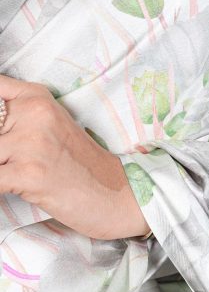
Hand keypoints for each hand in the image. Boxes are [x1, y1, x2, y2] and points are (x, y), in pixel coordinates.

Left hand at [0, 75, 150, 239]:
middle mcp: (35, 112)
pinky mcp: (29, 173)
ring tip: (15, 173)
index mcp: (36, 97)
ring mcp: (32, 142)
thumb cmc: (78, 164)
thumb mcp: (49, 124)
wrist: (113, 193)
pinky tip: (11, 187)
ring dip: (0, 165)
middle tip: (11, 158)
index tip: (3, 131)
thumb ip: (16, 114)